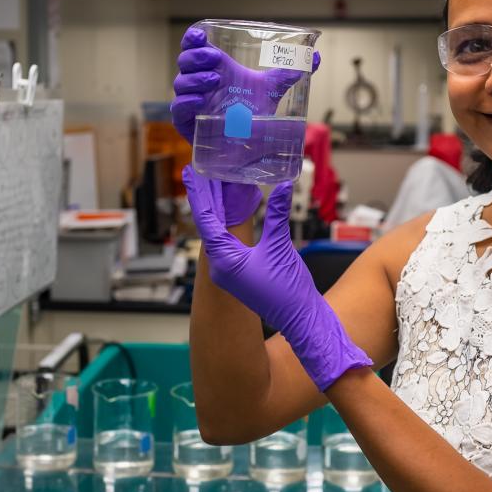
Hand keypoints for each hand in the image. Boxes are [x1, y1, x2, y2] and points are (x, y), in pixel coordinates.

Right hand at [170, 26, 319, 141]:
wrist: (248, 149)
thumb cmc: (252, 115)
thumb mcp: (271, 91)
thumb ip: (289, 73)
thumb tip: (315, 56)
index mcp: (216, 69)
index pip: (196, 47)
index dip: (194, 38)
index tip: (200, 34)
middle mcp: (200, 83)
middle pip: (185, 61)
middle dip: (197, 56)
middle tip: (216, 60)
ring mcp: (192, 102)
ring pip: (180, 83)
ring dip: (195, 78)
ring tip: (214, 80)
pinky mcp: (188, 123)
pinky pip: (179, 109)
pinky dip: (187, 102)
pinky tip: (199, 101)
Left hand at [183, 165, 371, 391]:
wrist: (299, 321)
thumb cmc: (287, 292)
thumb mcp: (280, 247)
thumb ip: (277, 215)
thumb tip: (281, 186)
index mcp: (224, 259)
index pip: (206, 219)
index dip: (200, 193)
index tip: (192, 173)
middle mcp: (221, 265)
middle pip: (210, 223)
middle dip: (209, 197)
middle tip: (203, 170)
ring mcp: (230, 271)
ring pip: (219, 232)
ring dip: (219, 208)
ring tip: (217, 183)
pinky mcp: (240, 273)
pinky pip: (229, 241)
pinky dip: (230, 222)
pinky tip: (235, 210)